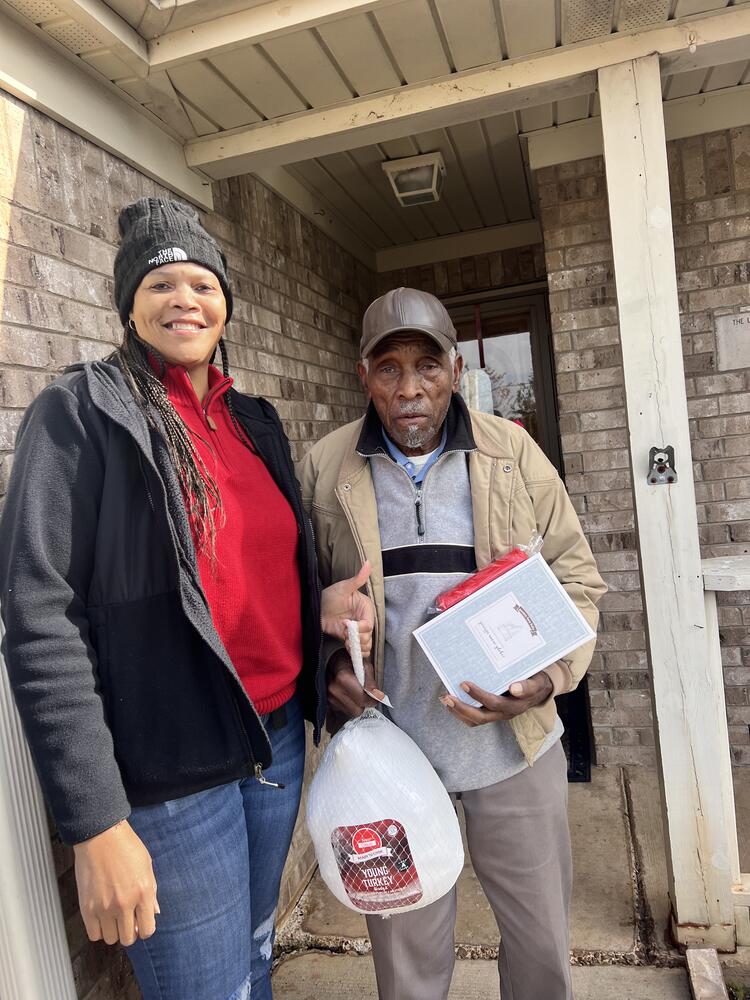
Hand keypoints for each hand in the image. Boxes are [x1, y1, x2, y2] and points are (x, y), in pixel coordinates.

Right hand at [74, 820, 158, 946]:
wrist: (101, 836)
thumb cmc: (126, 847)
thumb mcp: (147, 866)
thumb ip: (151, 893)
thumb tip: (154, 912)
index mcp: (143, 892)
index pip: (147, 930)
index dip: (145, 929)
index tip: (140, 923)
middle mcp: (125, 903)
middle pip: (128, 938)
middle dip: (129, 932)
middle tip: (126, 920)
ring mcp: (104, 907)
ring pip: (110, 939)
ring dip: (113, 931)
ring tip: (112, 916)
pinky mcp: (87, 908)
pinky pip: (94, 934)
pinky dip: (98, 929)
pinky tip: (101, 917)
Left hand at [320, 562, 374, 657]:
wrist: (317, 607)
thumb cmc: (330, 595)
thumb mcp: (344, 587)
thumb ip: (358, 579)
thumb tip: (368, 563)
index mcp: (366, 609)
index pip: (369, 624)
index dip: (360, 628)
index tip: (347, 624)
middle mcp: (364, 620)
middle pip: (369, 637)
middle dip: (357, 639)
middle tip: (345, 636)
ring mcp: (357, 631)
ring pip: (366, 645)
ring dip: (357, 647)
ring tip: (346, 642)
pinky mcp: (349, 639)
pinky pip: (359, 650)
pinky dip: (356, 652)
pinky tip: (347, 646)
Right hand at [326, 648, 383, 718]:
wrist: (334, 662)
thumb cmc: (350, 662)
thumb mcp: (365, 666)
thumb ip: (371, 682)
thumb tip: (377, 696)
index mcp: (343, 679)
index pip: (362, 700)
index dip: (372, 699)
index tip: (375, 696)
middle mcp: (334, 690)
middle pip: (357, 710)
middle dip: (364, 704)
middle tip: (365, 694)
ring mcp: (330, 698)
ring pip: (351, 712)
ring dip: (356, 705)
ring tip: (356, 693)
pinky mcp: (329, 703)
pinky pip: (345, 711)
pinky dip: (349, 705)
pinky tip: (349, 695)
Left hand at [440, 670, 553, 727]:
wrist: (540, 690)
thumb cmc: (535, 681)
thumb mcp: (537, 681)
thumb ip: (528, 686)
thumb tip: (514, 688)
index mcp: (516, 705)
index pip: (495, 703)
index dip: (479, 696)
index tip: (465, 684)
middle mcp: (506, 713)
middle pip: (481, 717)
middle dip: (462, 707)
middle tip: (447, 695)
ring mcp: (498, 715)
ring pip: (475, 720)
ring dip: (458, 712)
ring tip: (445, 699)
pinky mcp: (492, 714)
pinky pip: (474, 719)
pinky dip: (461, 712)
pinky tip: (451, 702)